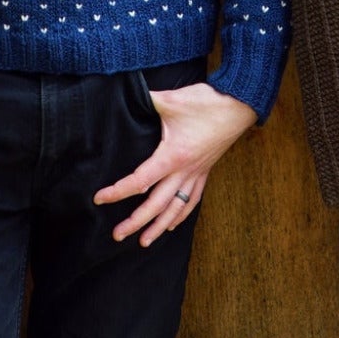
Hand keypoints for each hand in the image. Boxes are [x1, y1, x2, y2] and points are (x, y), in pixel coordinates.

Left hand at [95, 82, 255, 245]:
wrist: (239, 105)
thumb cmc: (206, 103)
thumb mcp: (171, 99)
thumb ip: (147, 99)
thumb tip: (127, 95)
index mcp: (172, 156)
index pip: (140, 181)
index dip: (117, 192)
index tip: (99, 199)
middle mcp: (184, 171)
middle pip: (156, 205)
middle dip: (136, 222)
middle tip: (117, 235)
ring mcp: (196, 174)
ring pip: (176, 208)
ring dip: (159, 227)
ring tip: (143, 242)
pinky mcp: (205, 172)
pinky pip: (192, 200)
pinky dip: (180, 215)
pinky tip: (172, 225)